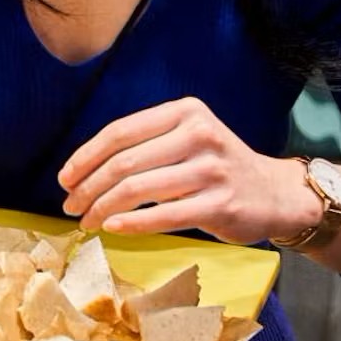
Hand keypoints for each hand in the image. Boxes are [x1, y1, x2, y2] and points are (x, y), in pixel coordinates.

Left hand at [58, 96, 321, 244]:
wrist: (275, 193)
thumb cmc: (217, 167)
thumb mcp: (187, 138)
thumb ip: (146, 144)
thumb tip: (84, 169)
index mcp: (185, 112)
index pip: (120, 132)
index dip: (86, 157)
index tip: (65, 179)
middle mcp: (199, 134)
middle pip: (125, 162)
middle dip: (89, 187)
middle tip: (71, 206)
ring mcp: (212, 169)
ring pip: (139, 189)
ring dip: (103, 208)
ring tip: (88, 222)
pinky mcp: (220, 204)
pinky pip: (164, 215)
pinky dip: (132, 223)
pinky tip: (112, 228)